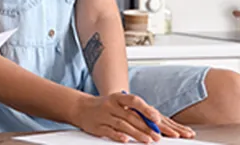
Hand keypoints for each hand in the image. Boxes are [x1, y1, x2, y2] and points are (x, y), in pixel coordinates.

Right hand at [71, 93, 194, 142]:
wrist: (81, 107)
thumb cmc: (106, 106)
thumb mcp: (119, 103)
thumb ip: (134, 110)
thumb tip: (155, 118)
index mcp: (118, 98)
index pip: (134, 101)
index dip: (146, 109)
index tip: (157, 118)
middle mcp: (111, 105)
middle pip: (131, 116)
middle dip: (146, 127)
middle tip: (158, 136)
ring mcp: (104, 116)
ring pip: (122, 125)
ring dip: (136, 133)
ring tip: (148, 140)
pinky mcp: (97, 127)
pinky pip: (109, 131)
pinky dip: (118, 136)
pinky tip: (126, 140)